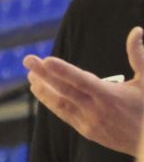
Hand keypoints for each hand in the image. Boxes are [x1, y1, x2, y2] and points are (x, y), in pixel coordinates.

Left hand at [24, 26, 143, 155]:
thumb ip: (138, 55)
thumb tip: (135, 30)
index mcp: (110, 96)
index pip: (81, 81)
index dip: (62, 70)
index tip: (45, 60)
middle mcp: (96, 110)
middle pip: (63, 90)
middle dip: (43, 74)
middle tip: (27, 59)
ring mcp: (89, 122)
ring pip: (60, 104)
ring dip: (43, 90)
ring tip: (30, 76)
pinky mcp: (86, 131)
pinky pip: (64, 114)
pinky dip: (52, 103)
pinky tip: (42, 92)